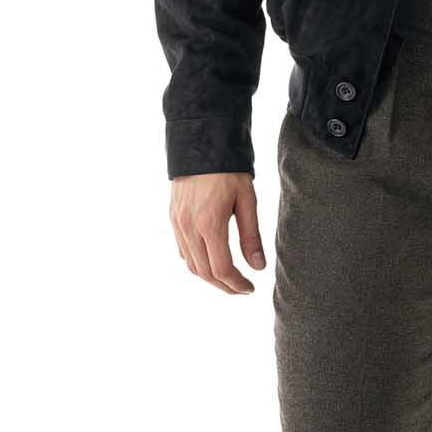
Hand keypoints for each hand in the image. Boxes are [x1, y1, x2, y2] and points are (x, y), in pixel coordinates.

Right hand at [170, 172, 267, 293]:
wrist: (201, 142)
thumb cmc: (229, 169)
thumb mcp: (247, 200)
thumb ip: (251, 236)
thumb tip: (258, 267)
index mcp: (210, 224)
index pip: (222, 269)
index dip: (236, 284)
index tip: (250, 288)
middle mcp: (189, 227)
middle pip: (205, 272)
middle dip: (224, 286)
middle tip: (242, 289)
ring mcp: (177, 224)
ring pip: (191, 264)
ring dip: (210, 277)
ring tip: (229, 279)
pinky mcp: (173, 218)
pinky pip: (183, 250)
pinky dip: (197, 262)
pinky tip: (211, 260)